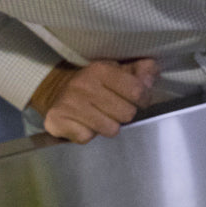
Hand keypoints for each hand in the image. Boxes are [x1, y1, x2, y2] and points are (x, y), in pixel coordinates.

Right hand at [29, 58, 158, 143]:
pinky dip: (87, 133)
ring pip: (110, 129)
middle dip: (124, 114)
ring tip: (100, 116)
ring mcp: (68, 103)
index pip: (137, 91)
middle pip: (126, 114)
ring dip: (108, 125)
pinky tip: (84, 123)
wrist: (54, 90)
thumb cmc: (94, 82)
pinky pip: (86, 137)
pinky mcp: (56, 120)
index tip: (137, 99)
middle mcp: (83, 85)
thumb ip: (140, 71)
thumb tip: (151, 75)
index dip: (143, 98)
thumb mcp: (117, 70)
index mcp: (100, 69)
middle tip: (114, 108)